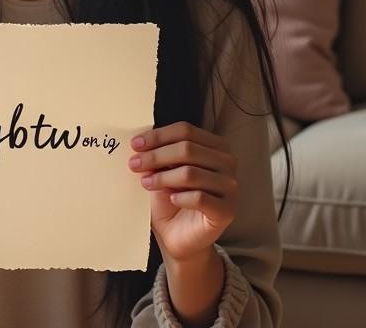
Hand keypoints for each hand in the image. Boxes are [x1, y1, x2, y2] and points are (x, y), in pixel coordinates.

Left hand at [128, 121, 237, 262]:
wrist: (178, 235)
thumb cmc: (171, 198)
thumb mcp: (162, 170)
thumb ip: (159, 153)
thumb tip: (141, 141)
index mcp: (215, 146)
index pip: (186, 130)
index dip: (159, 136)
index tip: (135, 144)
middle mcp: (227, 163)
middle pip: (187, 149)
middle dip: (156, 156)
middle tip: (134, 164)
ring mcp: (230, 187)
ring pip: (190, 173)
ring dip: (163, 177)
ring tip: (146, 183)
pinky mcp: (227, 210)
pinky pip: (199, 198)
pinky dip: (180, 197)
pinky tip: (171, 199)